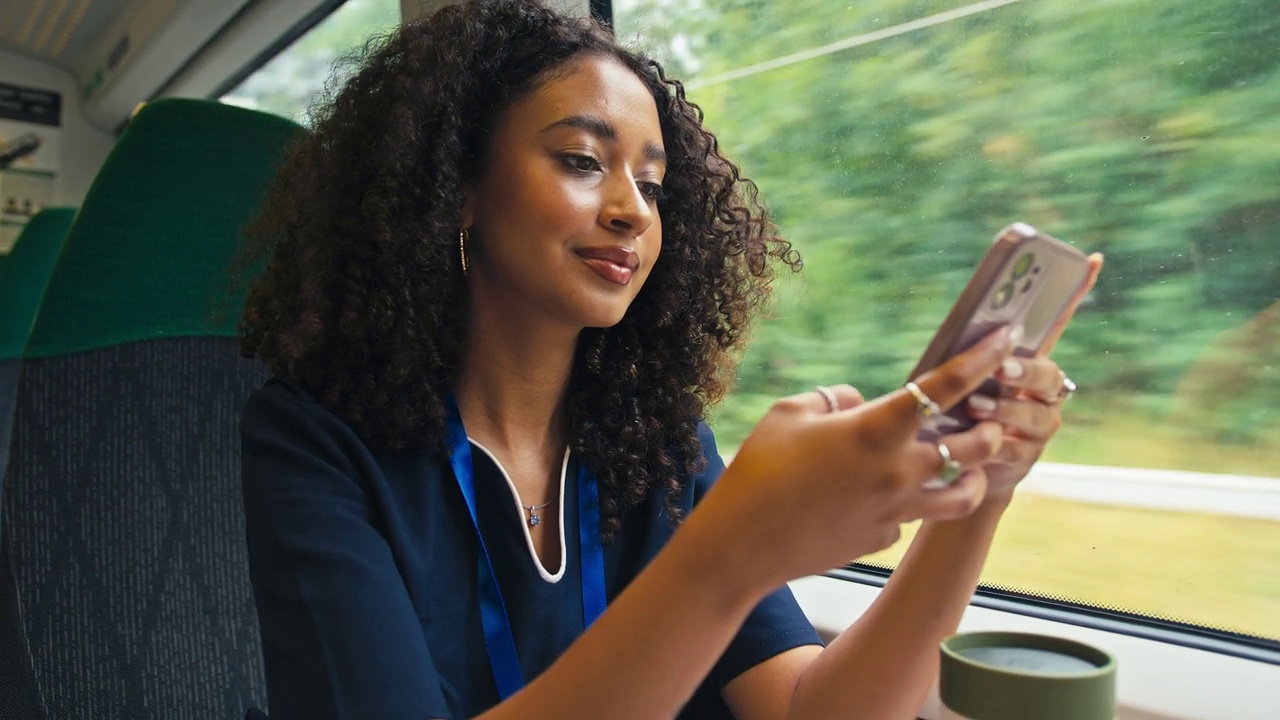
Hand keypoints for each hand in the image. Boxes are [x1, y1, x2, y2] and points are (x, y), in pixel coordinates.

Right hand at [698, 325, 1017, 590]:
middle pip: (974, 446)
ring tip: (972, 466)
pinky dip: (910, 504)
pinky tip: (890, 497)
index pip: (945, 386)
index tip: (1006, 338)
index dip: (981, 358)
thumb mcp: (787, 414)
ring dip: (974, 476)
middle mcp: (897, 472)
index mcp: (876, 430)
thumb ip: (834, 399)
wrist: (741, 544)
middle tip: (988, 417)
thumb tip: (859, 402)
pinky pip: (910, 518)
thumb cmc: (757, 471)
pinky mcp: (881, 539)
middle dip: (990, 427)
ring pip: (962, 495)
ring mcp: (894, 511)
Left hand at [965, 253, 1104, 502]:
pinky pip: (1017, 450)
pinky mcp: (1025, 459)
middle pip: (1049, 375)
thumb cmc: (951, 409)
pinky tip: (978, 440)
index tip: (1090, 258)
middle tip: (1000, 367)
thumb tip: (970, 327)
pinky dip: (996, 445)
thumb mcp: (954, 375)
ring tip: (976, 405)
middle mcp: (1041, 392)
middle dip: (1026, 369)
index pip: (1055, 323)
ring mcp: (1038, 426)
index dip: (1076, 293)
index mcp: (1026, 361)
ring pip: (1036, 416)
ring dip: (1007, 410)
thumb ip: (968, 354)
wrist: (952, 467)